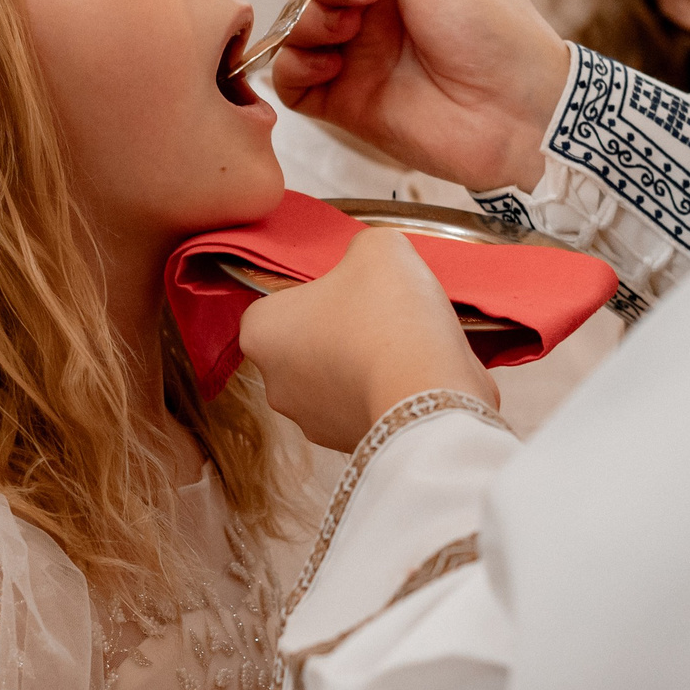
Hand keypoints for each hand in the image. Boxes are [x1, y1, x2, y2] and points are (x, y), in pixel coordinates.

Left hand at [238, 230, 496, 452]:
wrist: (429, 394)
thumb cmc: (389, 316)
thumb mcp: (379, 247)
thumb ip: (361, 246)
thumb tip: (367, 260)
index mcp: (261, 330)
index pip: (279, 299)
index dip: (318, 288)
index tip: (352, 286)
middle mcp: (274, 383)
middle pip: (305, 341)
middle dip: (339, 327)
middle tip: (380, 311)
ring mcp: (310, 420)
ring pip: (334, 377)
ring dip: (362, 362)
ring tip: (405, 343)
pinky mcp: (347, 443)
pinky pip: (363, 405)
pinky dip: (384, 391)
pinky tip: (414, 374)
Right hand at [274, 0, 575, 194]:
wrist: (520, 116)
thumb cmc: (500, 36)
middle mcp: (376, 17)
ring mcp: (359, 60)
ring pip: (298, 28)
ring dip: (310, 19)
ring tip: (349, 28)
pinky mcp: (346, 103)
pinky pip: (293, 81)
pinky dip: (295, 66)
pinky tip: (331, 64)